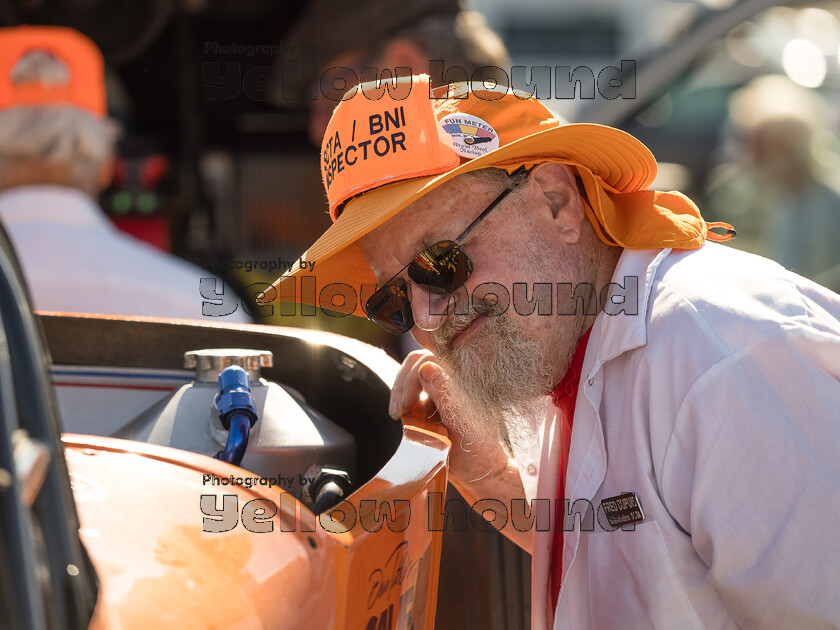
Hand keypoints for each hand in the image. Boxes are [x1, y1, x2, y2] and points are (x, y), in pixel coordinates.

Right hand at [390, 350, 509, 485]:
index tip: (407, 405)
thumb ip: (445, 394)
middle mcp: (453, 379)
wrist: (480, 473)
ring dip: (399, 392)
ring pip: (411, 374)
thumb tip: (427, 367)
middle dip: (402, 384)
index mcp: (465, 378)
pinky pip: (411, 389)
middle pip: (417, 362)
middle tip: (399, 412)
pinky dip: (401, 400)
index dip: (413, 378)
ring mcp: (442, 389)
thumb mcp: (461, 424)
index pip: (430, 358)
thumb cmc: (478, 452)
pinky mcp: (433, 400)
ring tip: (397, 415)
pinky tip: (400, 416)